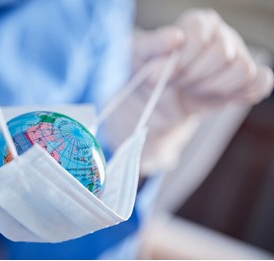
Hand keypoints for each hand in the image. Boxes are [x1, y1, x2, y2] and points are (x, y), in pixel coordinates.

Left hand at [135, 8, 272, 115]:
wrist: (154, 102)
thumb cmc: (146, 73)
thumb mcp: (138, 56)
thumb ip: (153, 46)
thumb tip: (175, 38)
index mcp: (196, 24)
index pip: (199, 38)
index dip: (182, 61)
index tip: (166, 74)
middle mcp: (221, 36)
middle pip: (220, 56)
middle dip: (193, 77)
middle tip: (177, 82)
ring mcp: (236, 57)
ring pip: (240, 70)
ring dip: (211, 88)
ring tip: (192, 89)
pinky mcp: (244, 81)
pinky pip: (259, 84)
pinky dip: (241, 94)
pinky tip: (216, 97)